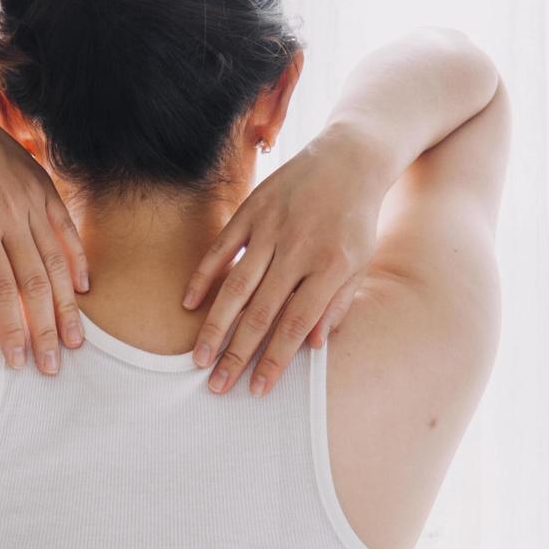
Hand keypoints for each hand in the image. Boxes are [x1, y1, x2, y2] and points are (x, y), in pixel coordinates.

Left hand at [0, 88, 86, 373]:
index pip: (0, 289)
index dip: (12, 329)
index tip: (17, 362)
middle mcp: (9, 211)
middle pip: (35, 282)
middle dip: (45, 328)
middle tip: (53, 366)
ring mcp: (31, 197)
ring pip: (57, 262)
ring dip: (66, 305)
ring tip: (74, 339)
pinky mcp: (44, 185)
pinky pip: (66, 230)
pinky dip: (76, 261)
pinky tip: (81, 290)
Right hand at [184, 128, 390, 395]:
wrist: (349, 159)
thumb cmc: (356, 219)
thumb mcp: (359, 263)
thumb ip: (336, 304)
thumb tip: (312, 347)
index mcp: (330, 268)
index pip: (296, 325)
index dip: (275, 361)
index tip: (256, 389)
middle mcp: (298, 250)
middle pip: (261, 313)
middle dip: (237, 354)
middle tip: (217, 386)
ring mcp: (271, 228)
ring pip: (236, 286)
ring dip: (215, 326)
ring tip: (198, 358)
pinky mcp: (252, 209)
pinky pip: (221, 248)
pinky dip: (204, 276)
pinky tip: (189, 305)